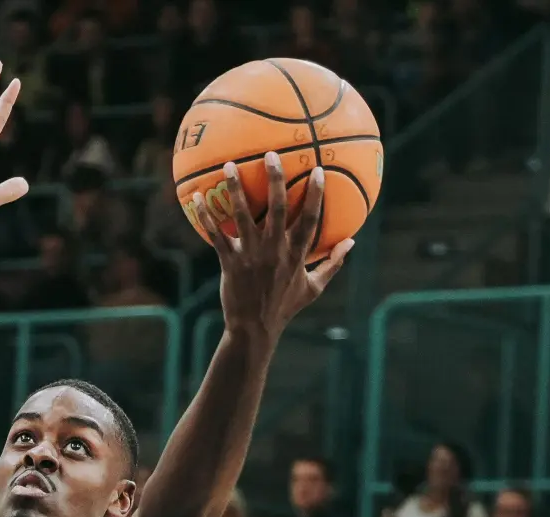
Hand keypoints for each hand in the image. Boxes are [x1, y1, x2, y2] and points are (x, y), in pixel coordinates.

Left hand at [190, 152, 350, 337]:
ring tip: (229, 165)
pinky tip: (197, 197)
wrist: (254, 329)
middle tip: (271, 154)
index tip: (317, 170)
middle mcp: (275, 250)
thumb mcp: (314, 288)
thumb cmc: (285, 306)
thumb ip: (333, 263)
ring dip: (235, 188)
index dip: (316, 194)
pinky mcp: (229, 262)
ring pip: (243, 215)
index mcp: (297, 254)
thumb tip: (352, 242)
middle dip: (276, 179)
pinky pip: (216, 234)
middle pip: (278, 208)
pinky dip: (206, 216)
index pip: (311, 219)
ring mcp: (251, 255)